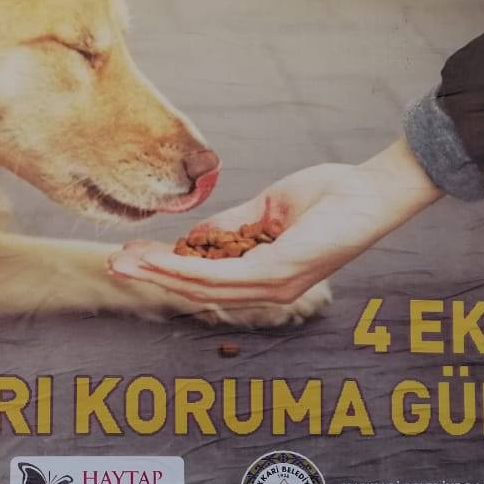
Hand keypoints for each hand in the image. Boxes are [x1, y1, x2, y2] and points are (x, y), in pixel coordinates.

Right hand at [108, 139, 441, 304]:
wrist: (368, 192)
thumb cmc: (329, 197)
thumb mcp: (266, 210)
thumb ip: (231, 225)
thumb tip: (194, 235)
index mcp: (266, 276)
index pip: (207, 280)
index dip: (167, 270)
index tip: (132, 257)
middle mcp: (268, 289)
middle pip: (197, 290)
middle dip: (153, 277)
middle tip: (115, 266)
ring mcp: (273, 285)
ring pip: (202, 287)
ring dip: (160, 275)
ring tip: (125, 262)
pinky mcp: (278, 272)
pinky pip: (221, 275)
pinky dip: (186, 268)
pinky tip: (161, 257)